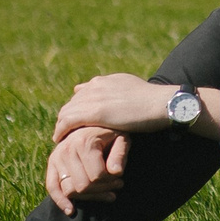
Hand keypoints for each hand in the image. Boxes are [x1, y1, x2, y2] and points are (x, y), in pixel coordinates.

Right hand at [46, 126, 127, 215]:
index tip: (120, 180)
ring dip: (88, 197)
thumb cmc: (112, 133)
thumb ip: (120, 154)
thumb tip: (116, 172)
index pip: (96, 176)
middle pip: (83, 185)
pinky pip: (52, 186)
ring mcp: (57, 157)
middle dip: (101, 190)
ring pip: (70, 190)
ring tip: (106, 193)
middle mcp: (66, 149)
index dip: (110, 182)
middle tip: (116, 187)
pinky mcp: (52, 163)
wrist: (93, 123)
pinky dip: (60, 200)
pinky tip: (71, 210)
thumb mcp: (122, 138)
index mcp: (84, 142)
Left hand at [53, 72, 181, 140]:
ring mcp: (94, 98)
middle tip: (64, 131)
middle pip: (71, 103)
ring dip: (61, 125)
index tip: (75, 120)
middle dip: (66, 117)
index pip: (80, 94)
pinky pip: (68, 121)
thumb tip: (108, 94)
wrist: (160, 104)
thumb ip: (114, 90)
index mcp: (103, 81)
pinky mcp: (94, 112)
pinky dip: (61, 130)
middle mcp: (95, 86)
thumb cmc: (151, 101)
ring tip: (59, 137)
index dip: (76, 108)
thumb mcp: (131, 90)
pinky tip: (59, 139)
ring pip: (66, 111)